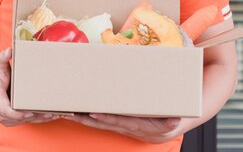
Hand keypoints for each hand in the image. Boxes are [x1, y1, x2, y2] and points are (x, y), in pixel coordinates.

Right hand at [0, 48, 59, 126]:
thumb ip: (3, 57)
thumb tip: (10, 50)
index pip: (6, 109)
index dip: (17, 113)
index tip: (29, 113)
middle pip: (18, 118)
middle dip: (34, 116)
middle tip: (49, 113)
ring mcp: (4, 118)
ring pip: (23, 122)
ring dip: (38, 119)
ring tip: (52, 114)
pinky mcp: (10, 121)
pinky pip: (23, 124)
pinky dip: (36, 120)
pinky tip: (48, 117)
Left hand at [62, 113, 181, 143]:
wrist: (167, 128)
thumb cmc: (168, 119)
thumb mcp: (172, 120)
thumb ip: (172, 121)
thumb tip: (175, 120)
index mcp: (138, 126)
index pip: (119, 121)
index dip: (106, 118)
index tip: (93, 113)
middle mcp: (127, 129)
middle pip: (103, 124)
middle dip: (86, 120)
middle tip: (71, 113)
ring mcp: (120, 127)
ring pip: (98, 124)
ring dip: (83, 119)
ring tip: (68, 113)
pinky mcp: (117, 125)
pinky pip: (100, 122)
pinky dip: (88, 119)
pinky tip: (77, 113)